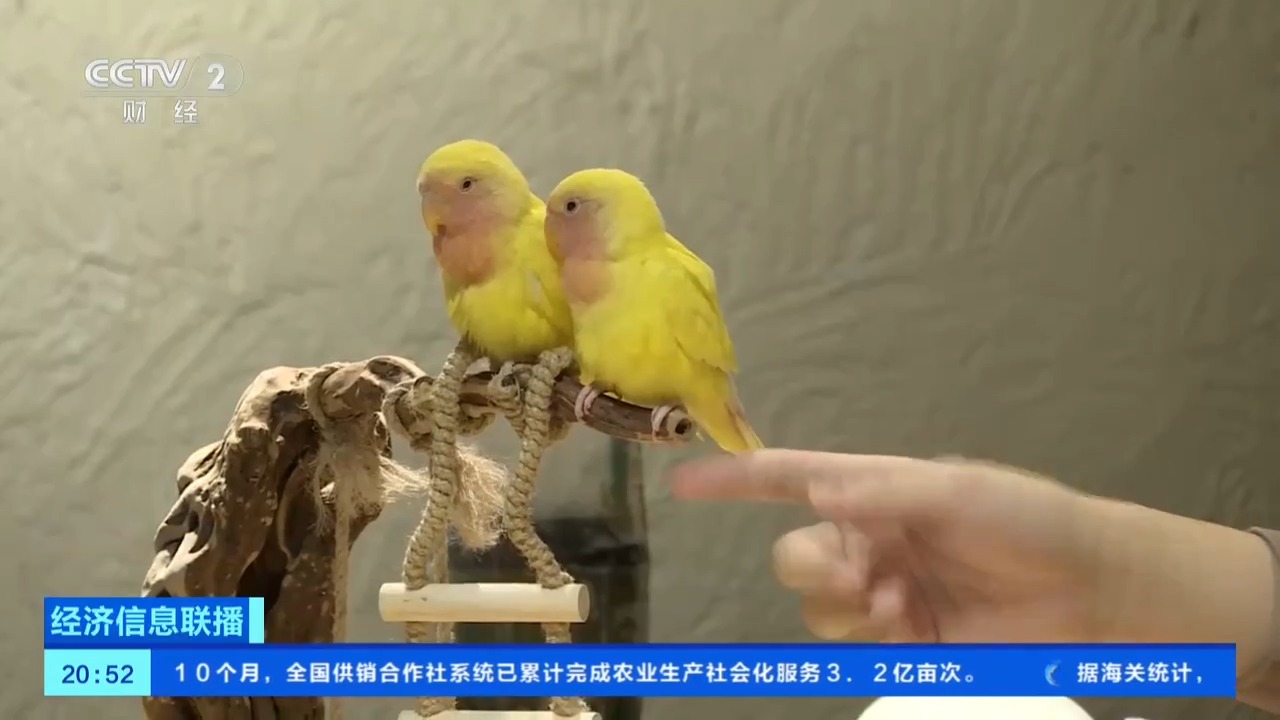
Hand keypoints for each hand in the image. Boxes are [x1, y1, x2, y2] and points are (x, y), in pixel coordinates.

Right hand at [668, 451, 1131, 644]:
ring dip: (844, 605)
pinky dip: (865, 632)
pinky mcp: (900, 635)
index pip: (789, 478)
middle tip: (866, 575)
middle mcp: (867, 536)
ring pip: (816, 603)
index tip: (682, 484)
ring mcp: (881, 588)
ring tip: (898, 603)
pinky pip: (849, 638)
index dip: (734, 478)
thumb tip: (819, 494)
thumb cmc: (1025, 518)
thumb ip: (887, 494)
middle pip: (794, 555)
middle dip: (816, 568)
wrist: (1086, 587)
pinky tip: (908, 623)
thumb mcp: (959, 491)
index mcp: (873, 489)